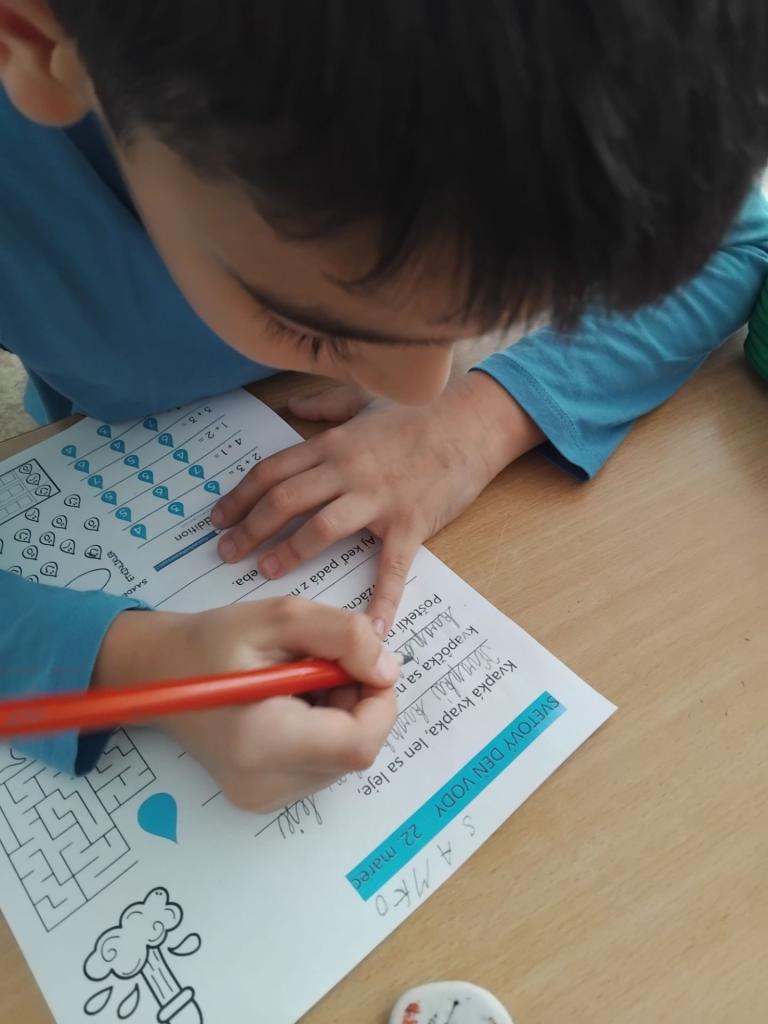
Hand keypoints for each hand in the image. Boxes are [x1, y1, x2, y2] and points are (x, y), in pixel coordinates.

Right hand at [92, 600, 398, 811]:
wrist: (158, 672)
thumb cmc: (212, 641)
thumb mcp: (280, 617)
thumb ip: (343, 636)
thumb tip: (388, 671)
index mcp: (263, 741)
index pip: (359, 743)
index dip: (380, 703)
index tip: (366, 663)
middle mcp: (265, 784)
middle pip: (355, 751)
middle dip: (358, 701)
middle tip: (323, 662)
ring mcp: (263, 798)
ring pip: (343, 758)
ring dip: (342, 714)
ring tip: (301, 680)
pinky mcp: (264, 799)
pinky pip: (322, 765)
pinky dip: (325, 730)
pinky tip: (293, 703)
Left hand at [212, 373, 543, 631]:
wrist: (470, 424)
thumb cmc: (418, 414)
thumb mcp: (364, 400)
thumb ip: (325, 404)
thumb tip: (293, 404)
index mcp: (332, 444)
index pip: (272, 471)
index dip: (239, 496)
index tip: (218, 518)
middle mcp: (346, 470)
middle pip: (284, 500)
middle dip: (249, 528)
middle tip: (225, 553)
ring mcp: (378, 498)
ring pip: (321, 527)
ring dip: (289, 552)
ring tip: (265, 572)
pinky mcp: (410, 523)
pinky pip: (391, 568)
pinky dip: (381, 600)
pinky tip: (371, 628)